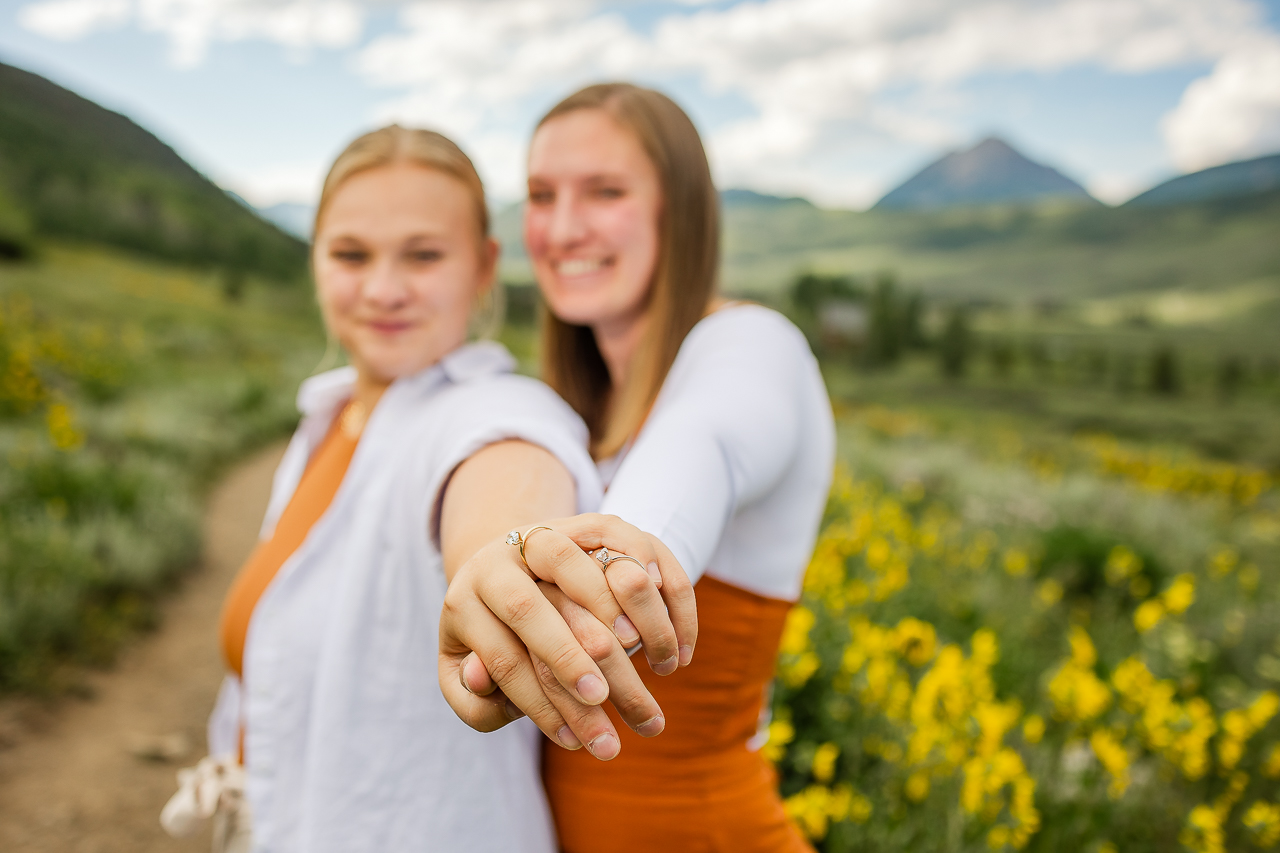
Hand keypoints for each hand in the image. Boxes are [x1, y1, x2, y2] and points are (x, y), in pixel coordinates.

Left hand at [438, 514, 696, 756]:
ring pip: (582, 559)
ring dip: (625, 614)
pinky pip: (631, 542)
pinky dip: (664, 585)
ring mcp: (549, 533)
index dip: (537, 702)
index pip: (501, 657)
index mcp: (464, 600)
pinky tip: (681, 635)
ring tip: (659, 667)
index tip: (573, 743)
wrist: (512, 571)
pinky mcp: (591, 524)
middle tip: (602, 697)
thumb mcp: (467, 673)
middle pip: (529, 604)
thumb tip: (481, 679)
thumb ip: (469, 694)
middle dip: (568, 656)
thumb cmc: (496, 640)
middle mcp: (500, 558)